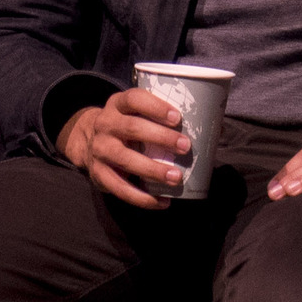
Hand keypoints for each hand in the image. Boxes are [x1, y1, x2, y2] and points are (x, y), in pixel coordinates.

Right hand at [58, 89, 194, 208]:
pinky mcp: (97, 173)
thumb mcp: (138, 113)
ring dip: (153, 170)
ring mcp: (99, 149)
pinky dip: (141, 197)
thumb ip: (166, 118)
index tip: (177, 118)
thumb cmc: (128, 124)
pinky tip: (162, 201)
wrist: (86, 141)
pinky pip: (119, 187)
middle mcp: (105, 124)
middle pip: (132, 128)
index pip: (134, 99)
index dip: (155, 107)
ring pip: (125, 159)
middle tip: (186, 147)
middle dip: (161, 138)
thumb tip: (215, 130)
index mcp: (119, 104)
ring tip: (177, 178)